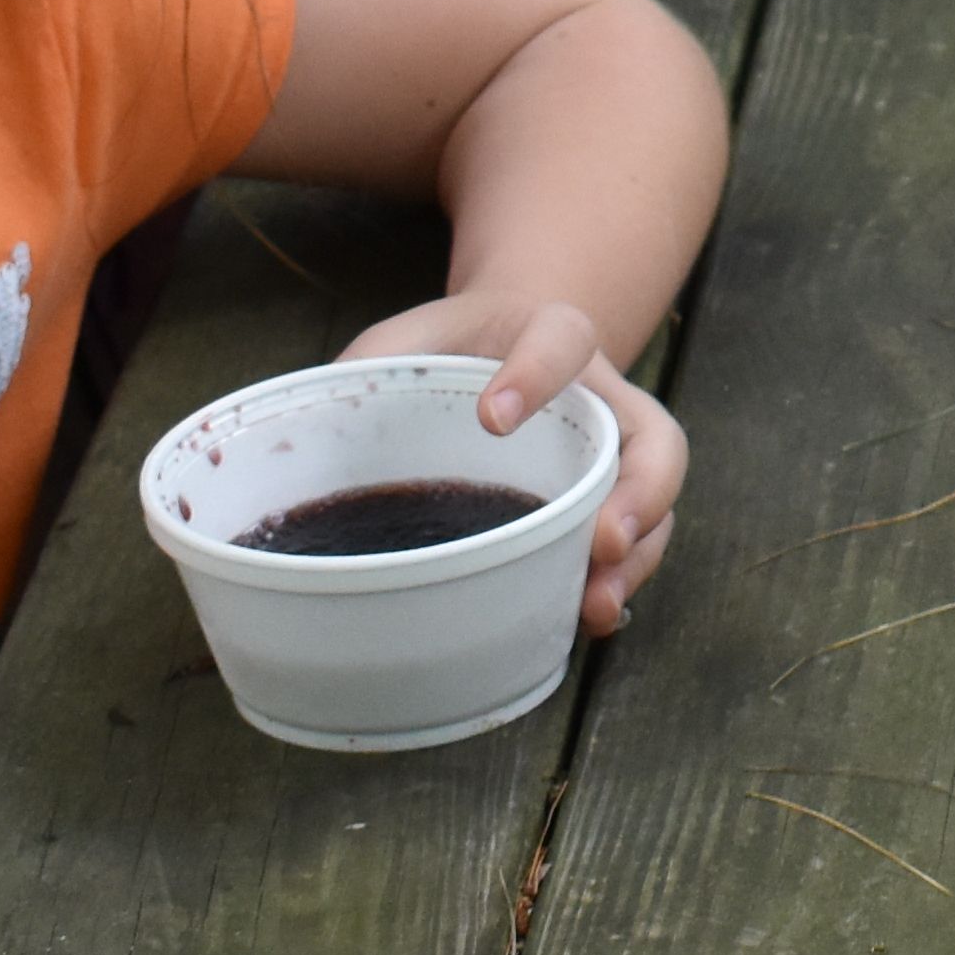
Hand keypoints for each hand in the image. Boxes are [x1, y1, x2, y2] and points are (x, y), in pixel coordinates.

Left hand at [332, 299, 688, 632]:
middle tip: (605, 540)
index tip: (491, 418)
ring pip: (655, 502)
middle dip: (639, 494)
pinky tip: (583, 620)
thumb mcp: (408, 339)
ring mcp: (616, 453)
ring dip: (637, 558)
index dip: (537, 374)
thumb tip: (300, 432)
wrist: (510, 343)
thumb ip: (368, 370)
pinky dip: (617, 582)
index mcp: (551, 333)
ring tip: (597, 606)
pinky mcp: (610, 501)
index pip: (561, 340)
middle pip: (654, 439)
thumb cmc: (452, 347)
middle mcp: (604, 395)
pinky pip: (635, 542)